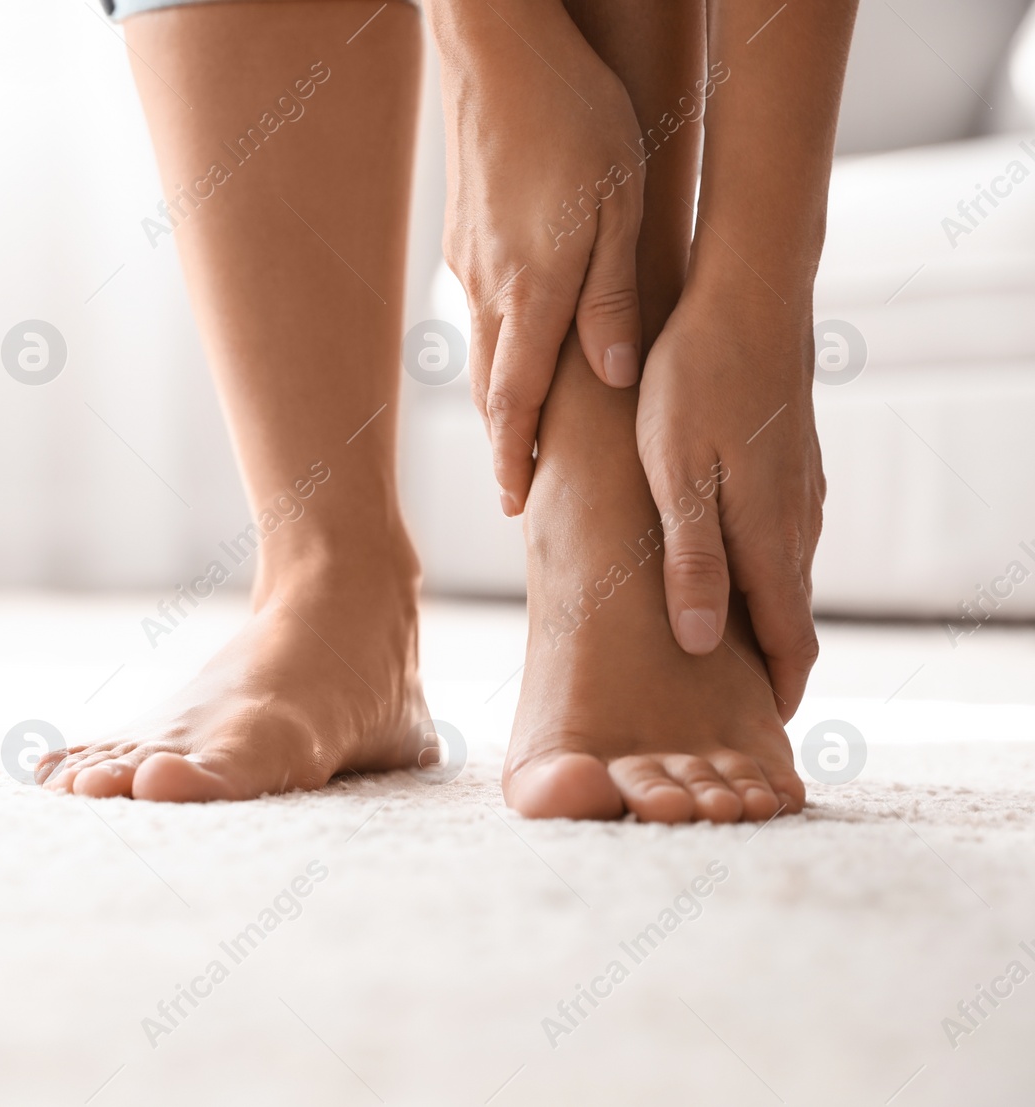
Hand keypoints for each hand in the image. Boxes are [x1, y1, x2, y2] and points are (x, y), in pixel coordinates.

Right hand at [433, 1, 645, 514]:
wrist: (499, 50)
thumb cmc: (576, 118)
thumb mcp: (620, 205)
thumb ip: (612, 296)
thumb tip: (611, 377)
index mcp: (532, 290)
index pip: (515, 401)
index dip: (515, 457)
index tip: (515, 502)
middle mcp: (489, 288)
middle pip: (490, 388)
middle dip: (503, 442)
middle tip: (517, 487)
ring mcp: (468, 263)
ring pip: (480, 351)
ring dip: (497, 399)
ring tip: (516, 432)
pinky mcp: (463, 236)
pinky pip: (477, 311)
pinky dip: (494, 348)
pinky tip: (514, 345)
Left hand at [636, 284, 825, 719]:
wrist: (747, 298)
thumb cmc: (695, 385)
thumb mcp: (675, 478)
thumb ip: (691, 560)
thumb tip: (704, 641)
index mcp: (767, 537)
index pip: (788, 638)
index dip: (781, 689)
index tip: (766, 729)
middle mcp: (795, 521)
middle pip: (790, 613)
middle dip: (771, 663)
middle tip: (740, 706)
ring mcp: (798, 489)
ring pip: (785, 572)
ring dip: (766, 615)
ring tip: (730, 651)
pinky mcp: (789, 461)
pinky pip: (780, 534)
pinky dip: (762, 568)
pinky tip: (732, 567)